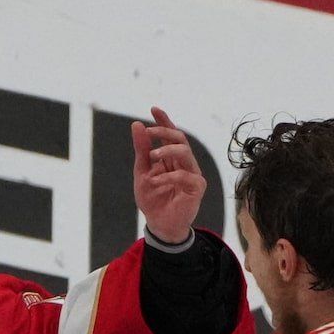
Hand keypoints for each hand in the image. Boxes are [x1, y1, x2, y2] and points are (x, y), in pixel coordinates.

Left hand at [130, 107, 205, 246]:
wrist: (159, 224)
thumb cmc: (153, 199)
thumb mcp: (142, 172)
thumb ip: (141, 150)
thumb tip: (137, 124)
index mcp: (172, 158)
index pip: (170, 135)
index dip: (164, 120)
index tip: (154, 109)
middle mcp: (185, 163)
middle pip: (180, 138)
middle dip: (164, 131)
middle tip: (148, 132)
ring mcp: (193, 174)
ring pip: (185, 152)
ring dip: (167, 151)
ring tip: (152, 156)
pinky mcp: (197, 188)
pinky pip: (184, 176)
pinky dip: (167, 176)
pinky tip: (155, 181)